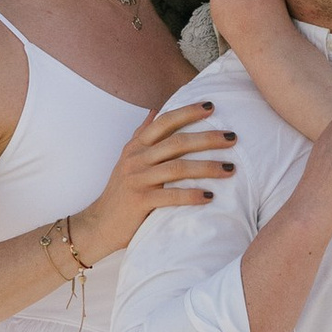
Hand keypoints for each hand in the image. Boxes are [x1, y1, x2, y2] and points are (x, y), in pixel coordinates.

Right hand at [74, 99, 236, 260]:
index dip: (187, 112)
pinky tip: (209, 196)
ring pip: (178, 168)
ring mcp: (137, 180)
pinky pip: (170, 196)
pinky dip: (191, 195)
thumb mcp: (127, 159)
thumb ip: (142, 134)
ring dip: (207, 167)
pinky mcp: (140, 201)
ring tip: (230, 168)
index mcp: (136, 146)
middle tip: (233, 137)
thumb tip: (155, 110)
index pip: (164, 122)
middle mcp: (136, 159)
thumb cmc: (120, 192)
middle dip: (207, 138)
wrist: (99, 224)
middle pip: (177, 142)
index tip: (211, 106)